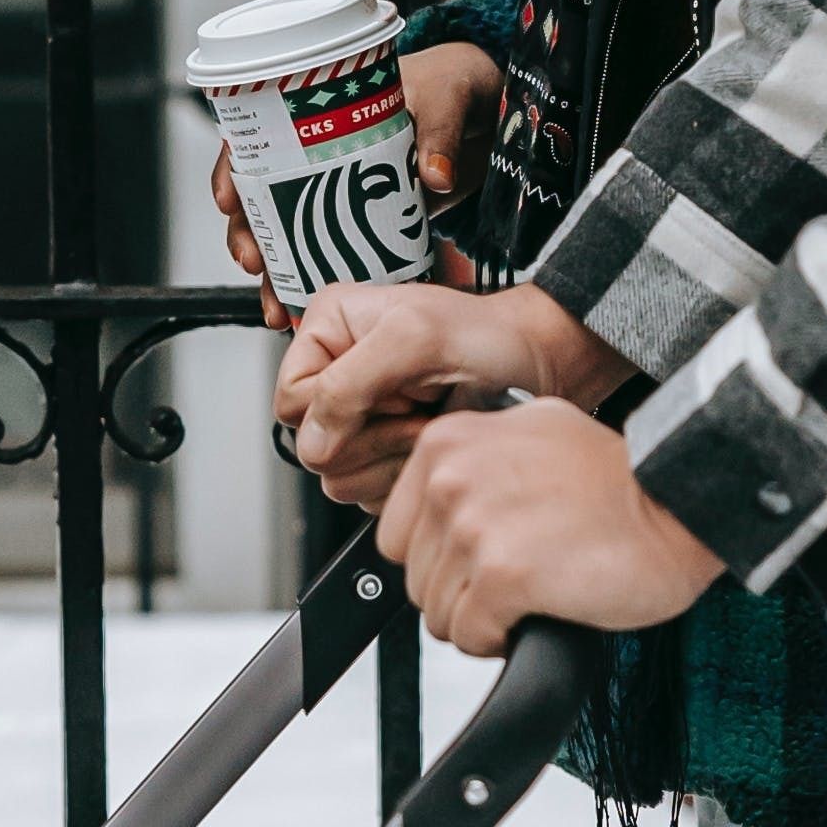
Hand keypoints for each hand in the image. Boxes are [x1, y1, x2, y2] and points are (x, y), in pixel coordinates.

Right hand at [210, 46, 504, 302]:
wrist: (487, 113)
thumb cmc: (453, 85)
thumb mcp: (448, 94)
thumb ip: (441, 132)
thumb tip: (433, 175)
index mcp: (321, 114)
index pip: (256, 137)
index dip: (233, 169)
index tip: (228, 200)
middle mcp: (319, 158)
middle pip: (262, 197)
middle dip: (249, 234)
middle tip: (253, 261)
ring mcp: (341, 196)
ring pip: (289, 236)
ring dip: (276, 274)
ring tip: (275, 306)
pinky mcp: (368, 226)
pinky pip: (331, 257)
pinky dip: (316, 285)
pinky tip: (304, 312)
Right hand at [278, 271, 621, 501]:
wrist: (537, 366)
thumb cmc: (489, 336)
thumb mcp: (415, 339)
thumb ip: (350, 384)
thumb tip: (312, 442)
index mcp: (328, 332)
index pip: (290, 400)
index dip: (336, 409)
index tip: (390, 391)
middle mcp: (336, 375)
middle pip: (312, 445)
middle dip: (373, 436)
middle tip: (418, 409)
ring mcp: (359, 418)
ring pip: (339, 476)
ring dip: (392, 458)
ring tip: (429, 423)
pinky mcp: (382, 454)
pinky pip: (368, 493)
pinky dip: (404, 476)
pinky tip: (432, 443)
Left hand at [375, 397, 721, 657]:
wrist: (682, 502)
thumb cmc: (622, 477)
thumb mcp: (535, 432)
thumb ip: (479, 458)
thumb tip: (444, 492)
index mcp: (448, 442)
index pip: (396, 534)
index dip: (441, 560)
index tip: (484, 559)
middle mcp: (451, 478)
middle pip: (416, 578)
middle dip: (462, 592)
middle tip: (518, 579)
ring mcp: (474, 527)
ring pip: (438, 613)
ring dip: (484, 618)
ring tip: (535, 592)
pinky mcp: (503, 576)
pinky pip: (470, 635)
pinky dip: (501, 639)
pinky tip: (540, 611)